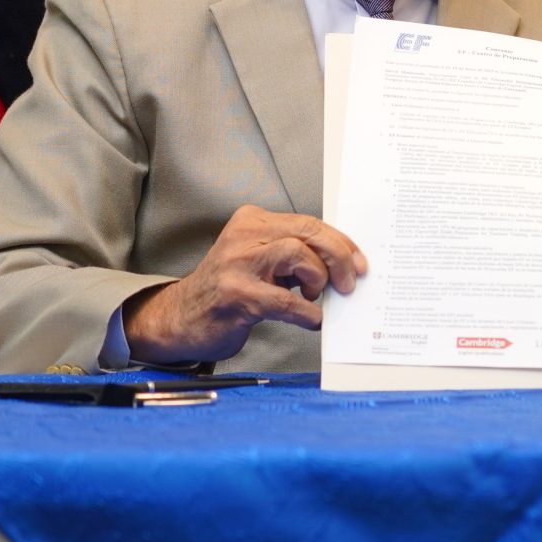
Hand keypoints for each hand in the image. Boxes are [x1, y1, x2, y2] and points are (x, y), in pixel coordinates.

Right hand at [122, 206, 367, 365]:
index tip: (359, 262)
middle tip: (349, 283)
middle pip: (308, 233)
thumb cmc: (229, 290)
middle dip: (339, 258)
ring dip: (319, 280)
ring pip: (299, 255)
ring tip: (315, 298)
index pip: (308, 223)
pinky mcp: (237, 296)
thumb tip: (342, 263)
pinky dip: (307, 313)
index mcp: (253, 221)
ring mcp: (238, 264)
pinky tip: (312, 320)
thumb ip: (293, 254)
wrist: (181, 318)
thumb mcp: (259, 260)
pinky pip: (286, 301)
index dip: (341, 243)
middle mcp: (245, 236)